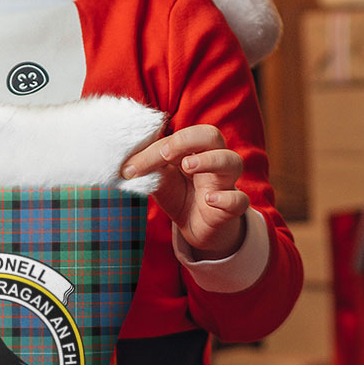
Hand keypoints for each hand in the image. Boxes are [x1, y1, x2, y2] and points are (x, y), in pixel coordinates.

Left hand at [121, 124, 248, 258]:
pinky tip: (209, 199)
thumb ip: (148, 168)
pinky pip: (239, 200)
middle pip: (212, 135)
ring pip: (232, 161)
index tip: (131, 167)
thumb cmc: (180, 195)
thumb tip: (124, 163)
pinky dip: (227, 198)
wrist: (197, 228)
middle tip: (165, 154)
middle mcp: (213, 160)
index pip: (179, 136)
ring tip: (188, 166)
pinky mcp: (232, 208)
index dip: (155, 148)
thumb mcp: (160, 180)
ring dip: (210, 160)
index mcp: (194, 149)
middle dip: (187, 140)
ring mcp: (225, 183)